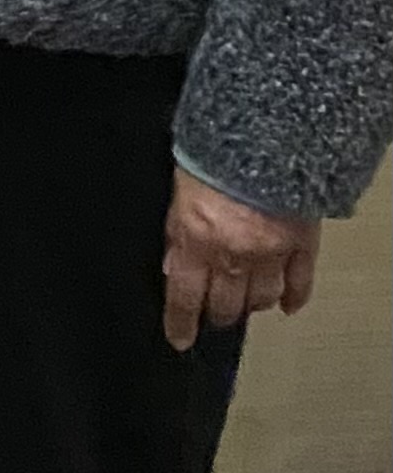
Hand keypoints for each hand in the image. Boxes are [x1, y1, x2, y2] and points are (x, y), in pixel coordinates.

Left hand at [161, 167, 319, 351]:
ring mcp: (271, 252)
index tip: (179, 339)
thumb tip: (171, 264)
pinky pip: (300, 282)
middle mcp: (233, 254)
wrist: (261, 133)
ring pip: (262, 298)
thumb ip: (176, 230)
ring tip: (244, 305)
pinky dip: (294, 297)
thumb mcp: (176, 189)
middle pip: (226, 304)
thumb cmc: (210, 151)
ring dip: (251, 305)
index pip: (183, 293)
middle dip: (217, 313)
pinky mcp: (301, 244)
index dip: (180, 321)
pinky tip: (287, 306)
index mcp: (195, 238)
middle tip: (214, 315)